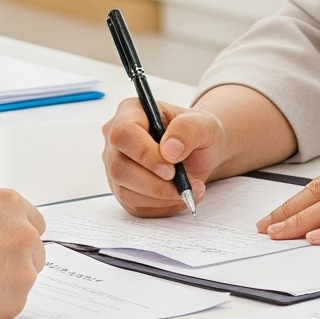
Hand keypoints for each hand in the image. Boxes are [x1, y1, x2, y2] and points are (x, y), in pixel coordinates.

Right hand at [0, 190, 45, 318]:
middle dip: (15, 259)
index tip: (4, 243)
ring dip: (5, 282)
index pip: (32, 219)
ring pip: (24, 278)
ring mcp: (23, 269)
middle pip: (33, 249)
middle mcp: (22, 233)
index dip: (15, 233)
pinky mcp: (16, 302)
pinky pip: (12, 302)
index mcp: (8, 205)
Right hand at [101, 97, 224, 215]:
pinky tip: (179, 195)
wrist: (200, 153)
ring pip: (125, 191)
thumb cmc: (198, 132)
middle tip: (183, 185)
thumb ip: (188, 130)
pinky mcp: (124, 189)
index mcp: (130, 112)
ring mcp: (117, 166)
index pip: (123, 134)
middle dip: (154, 182)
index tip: (171, 169)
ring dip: (161, 197)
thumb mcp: (203, 123)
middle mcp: (116, 139)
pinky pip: (135, 206)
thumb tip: (169, 150)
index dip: (145, 154)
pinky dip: (161, 206)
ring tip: (190, 190)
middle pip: (119, 167)